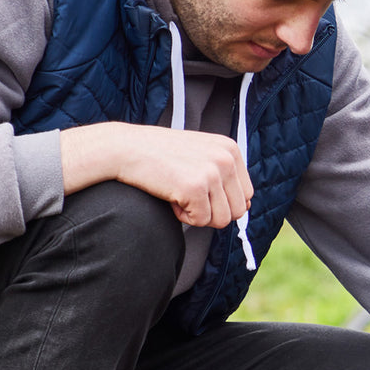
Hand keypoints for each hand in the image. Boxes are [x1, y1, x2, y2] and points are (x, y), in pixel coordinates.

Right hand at [61, 123, 252, 227]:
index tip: (197, 188)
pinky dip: (182, 215)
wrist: (123, 148)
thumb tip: (246, 206)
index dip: (221, 201)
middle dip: (212, 211)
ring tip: (177, 191)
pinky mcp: (196, 187)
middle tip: (186, 193)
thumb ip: (224, 177)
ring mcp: (212, 172)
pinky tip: (169, 194)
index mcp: (231, 149)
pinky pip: (201, 221)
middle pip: (238, 210)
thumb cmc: (160, 156)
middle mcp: (227, 158)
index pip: (246, 195)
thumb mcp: (200, 157)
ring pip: (222, 220)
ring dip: (197, 214)